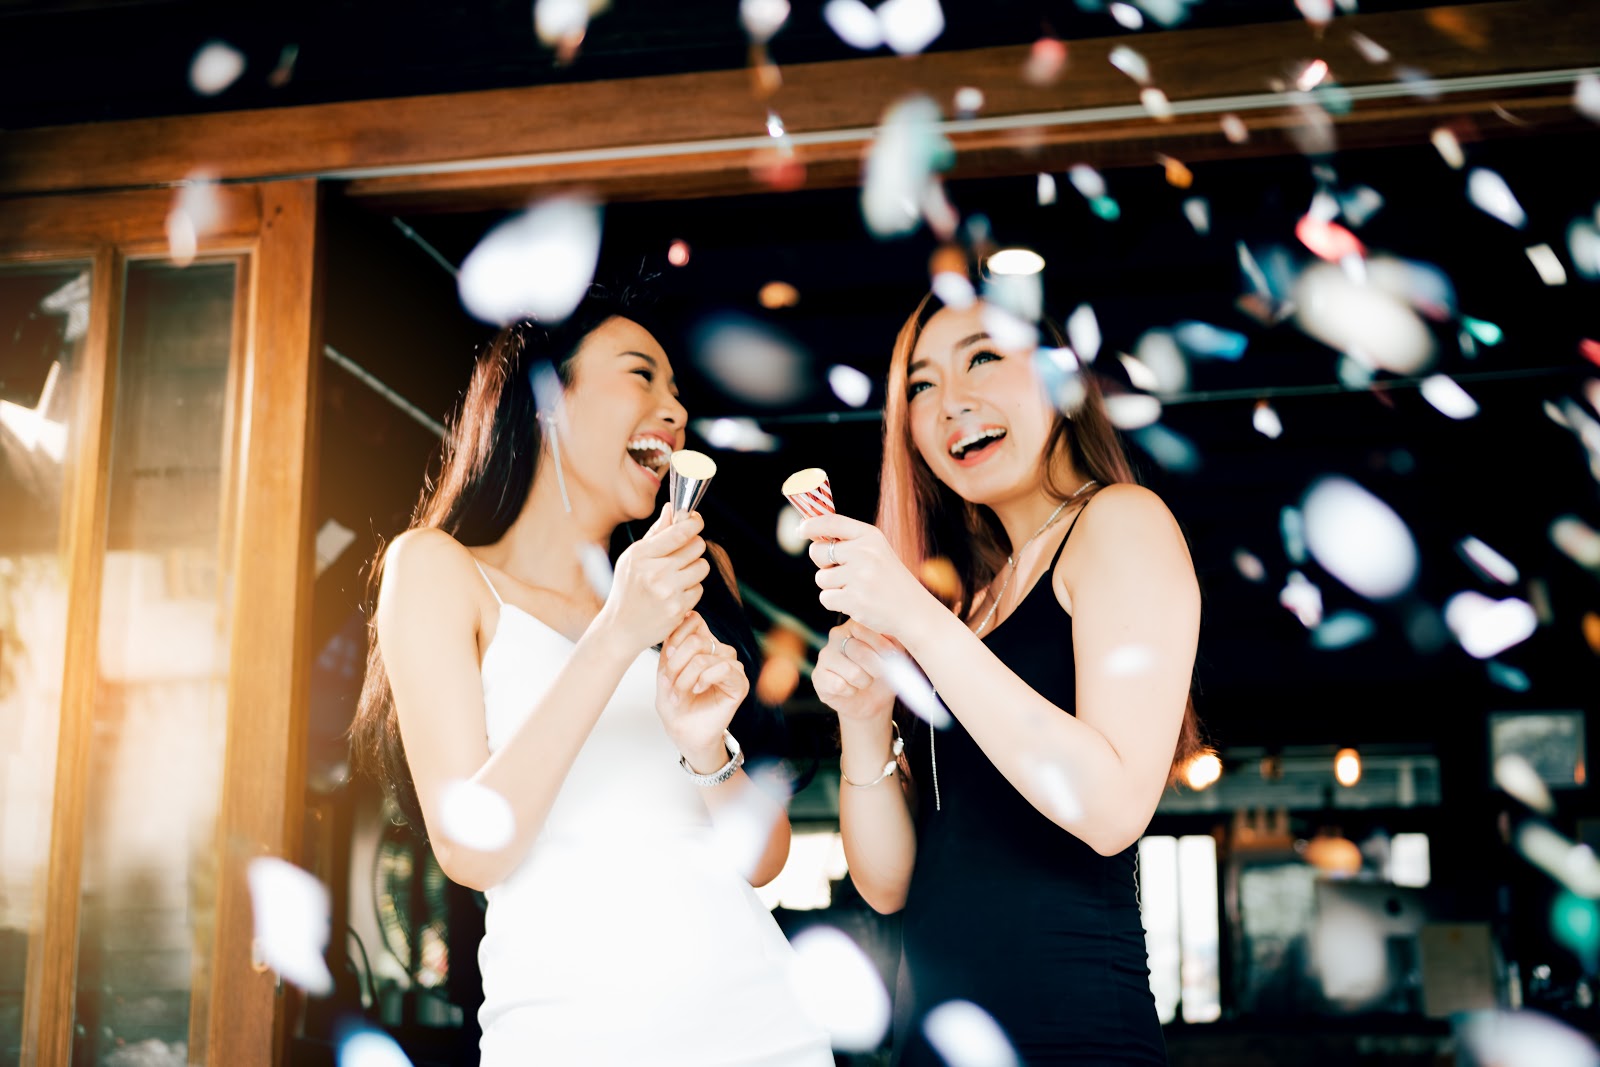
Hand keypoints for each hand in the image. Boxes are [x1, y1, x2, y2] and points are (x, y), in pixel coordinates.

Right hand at [597, 504, 709, 654]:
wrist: (620, 628)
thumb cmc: (627, 589)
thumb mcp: (633, 558)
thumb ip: (655, 533)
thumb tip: (671, 509)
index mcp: (641, 555)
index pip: (680, 532)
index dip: (694, 523)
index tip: (697, 520)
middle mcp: (655, 572)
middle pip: (697, 547)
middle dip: (694, 547)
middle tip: (683, 554)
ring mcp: (668, 591)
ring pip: (702, 567)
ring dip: (695, 569)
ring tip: (678, 576)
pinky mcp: (678, 608)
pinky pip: (699, 589)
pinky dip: (691, 590)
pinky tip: (675, 594)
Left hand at [656, 611, 748, 767]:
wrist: (684, 733)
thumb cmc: (675, 705)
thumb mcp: (664, 673)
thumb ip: (671, 649)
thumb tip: (681, 621)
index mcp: (701, 644)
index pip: (694, 620)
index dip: (676, 636)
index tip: (666, 658)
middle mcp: (718, 651)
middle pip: (697, 639)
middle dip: (676, 663)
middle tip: (668, 684)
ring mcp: (731, 666)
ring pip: (705, 656)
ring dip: (686, 676)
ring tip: (678, 693)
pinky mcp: (740, 683)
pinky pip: (725, 668)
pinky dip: (705, 679)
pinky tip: (697, 690)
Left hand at [798, 513, 940, 641]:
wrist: (913, 611)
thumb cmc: (889, 580)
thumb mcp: (876, 551)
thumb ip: (849, 542)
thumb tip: (810, 532)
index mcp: (870, 536)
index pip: (831, 521)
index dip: (811, 524)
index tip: (801, 529)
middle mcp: (864, 553)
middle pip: (817, 552)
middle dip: (822, 563)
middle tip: (841, 571)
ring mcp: (859, 577)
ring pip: (821, 578)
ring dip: (831, 586)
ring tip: (855, 589)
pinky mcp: (854, 600)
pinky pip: (825, 598)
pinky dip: (835, 603)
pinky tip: (854, 603)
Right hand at [812, 622, 897, 723]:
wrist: (871, 701)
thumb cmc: (884, 674)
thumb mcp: (895, 656)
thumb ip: (894, 643)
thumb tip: (893, 645)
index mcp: (855, 625)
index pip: (865, 628)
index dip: (882, 646)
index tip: (893, 657)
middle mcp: (836, 636)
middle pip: (860, 652)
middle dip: (877, 669)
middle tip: (881, 674)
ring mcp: (825, 655)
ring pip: (853, 672)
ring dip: (865, 682)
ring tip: (864, 681)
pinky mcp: (818, 676)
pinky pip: (840, 686)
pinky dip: (851, 692)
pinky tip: (851, 689)